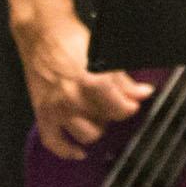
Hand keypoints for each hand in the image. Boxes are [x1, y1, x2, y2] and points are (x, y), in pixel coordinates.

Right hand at [17, 16, 145, 159]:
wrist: (43, 34)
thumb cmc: (71, 40)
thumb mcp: (104, 57)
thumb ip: (124, 81)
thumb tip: (143, 93)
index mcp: (91, 81)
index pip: (120, 109)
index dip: (129, 108)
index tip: (131, 105)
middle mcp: (73, 98)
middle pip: (105, 123)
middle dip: (111, 115)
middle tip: (110, 105)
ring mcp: (56, 108)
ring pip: (85, 136)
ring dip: (94, 129)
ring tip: (95, 117)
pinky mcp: (43, 113)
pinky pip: (53, 142)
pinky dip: (66, 151)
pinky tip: (78, 151)